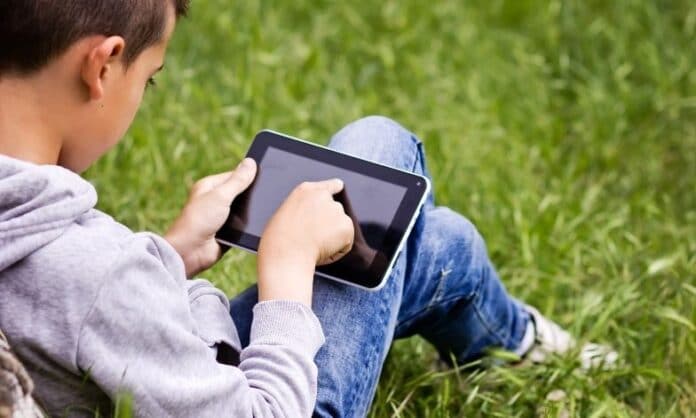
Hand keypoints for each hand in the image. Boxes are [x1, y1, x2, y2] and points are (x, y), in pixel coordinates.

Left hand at [165, 158, 256, 277]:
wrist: (189, 252)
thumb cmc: (198, 220)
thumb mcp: (220, 196)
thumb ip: (237, 181)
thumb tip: (250, 162)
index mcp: (210, 187)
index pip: (234, 175)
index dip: (249, 175)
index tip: (267, 175)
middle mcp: (214, 200)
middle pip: (240, 193)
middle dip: (252, 195)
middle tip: (268, 194)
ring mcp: (221, 217)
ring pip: (243, 210)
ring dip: (251, 212)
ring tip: (265, 210)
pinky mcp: (227, 232)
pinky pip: (243, 226)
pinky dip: (249, 227)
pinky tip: (258, 225)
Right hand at [257, 179, 354, 305]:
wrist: (286, 253)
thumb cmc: (277, 241)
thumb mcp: (285, 216)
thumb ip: (303, 212)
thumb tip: (314, 224)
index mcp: (304, 191)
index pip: (327, 185)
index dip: (334, 187)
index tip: (339, 185)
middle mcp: (323, 196)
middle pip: (334, 211)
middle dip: (328, 225)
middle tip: (310, 240)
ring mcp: (336, 209)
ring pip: (340, 228)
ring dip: (332, 238)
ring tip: (312, 246)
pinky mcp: (346, 225)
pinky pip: (345, 243)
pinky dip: (337, 251)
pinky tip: (321, 251)